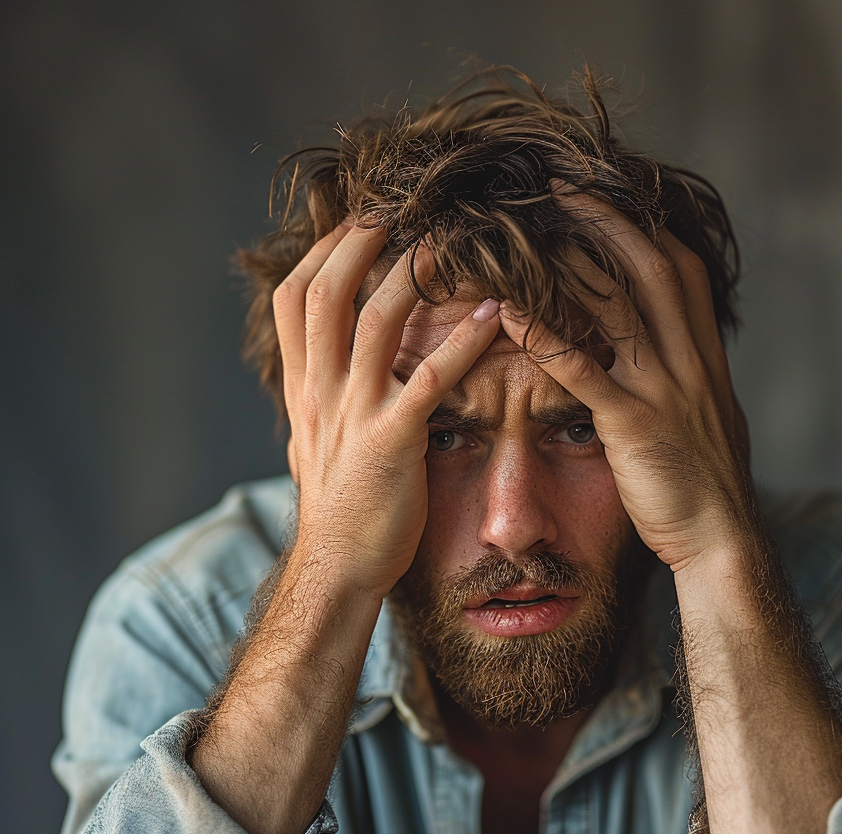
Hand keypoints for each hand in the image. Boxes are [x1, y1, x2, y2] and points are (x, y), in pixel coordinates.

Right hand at [274, 223, 500, 598]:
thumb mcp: (313, 445)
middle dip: (358, 241)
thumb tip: (317, 376)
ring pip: (374, 321)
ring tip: (448, 240)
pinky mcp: (392, 442)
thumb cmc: (338, 509)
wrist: (338, 568)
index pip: (295, 300)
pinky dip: (463, 342)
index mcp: (303, 389)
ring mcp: (353, 413)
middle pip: (326, 292)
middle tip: (397, 206)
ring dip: (411, 273)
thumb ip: (317, 402)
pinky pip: (430, 378)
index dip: (321, 253)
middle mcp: (321, 391)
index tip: (353, 222)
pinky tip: (495, 315)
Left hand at [498, 192, 752, 572]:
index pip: (683, 270)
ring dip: (571, 262)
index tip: (611, 198)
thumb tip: (668, 351)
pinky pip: (585, 370)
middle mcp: (690, 361)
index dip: (645, 227)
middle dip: (607, 220)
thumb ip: (687, 375)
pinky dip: (547, 336)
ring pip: (619, 306)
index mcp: (705, 356)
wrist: (722, 539)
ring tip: (526, 230)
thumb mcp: (708, 416)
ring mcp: (665, 390)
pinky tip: (510, 311)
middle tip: (561, 186)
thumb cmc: (706, 483)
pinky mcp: (635, 425)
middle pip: (652, 267)